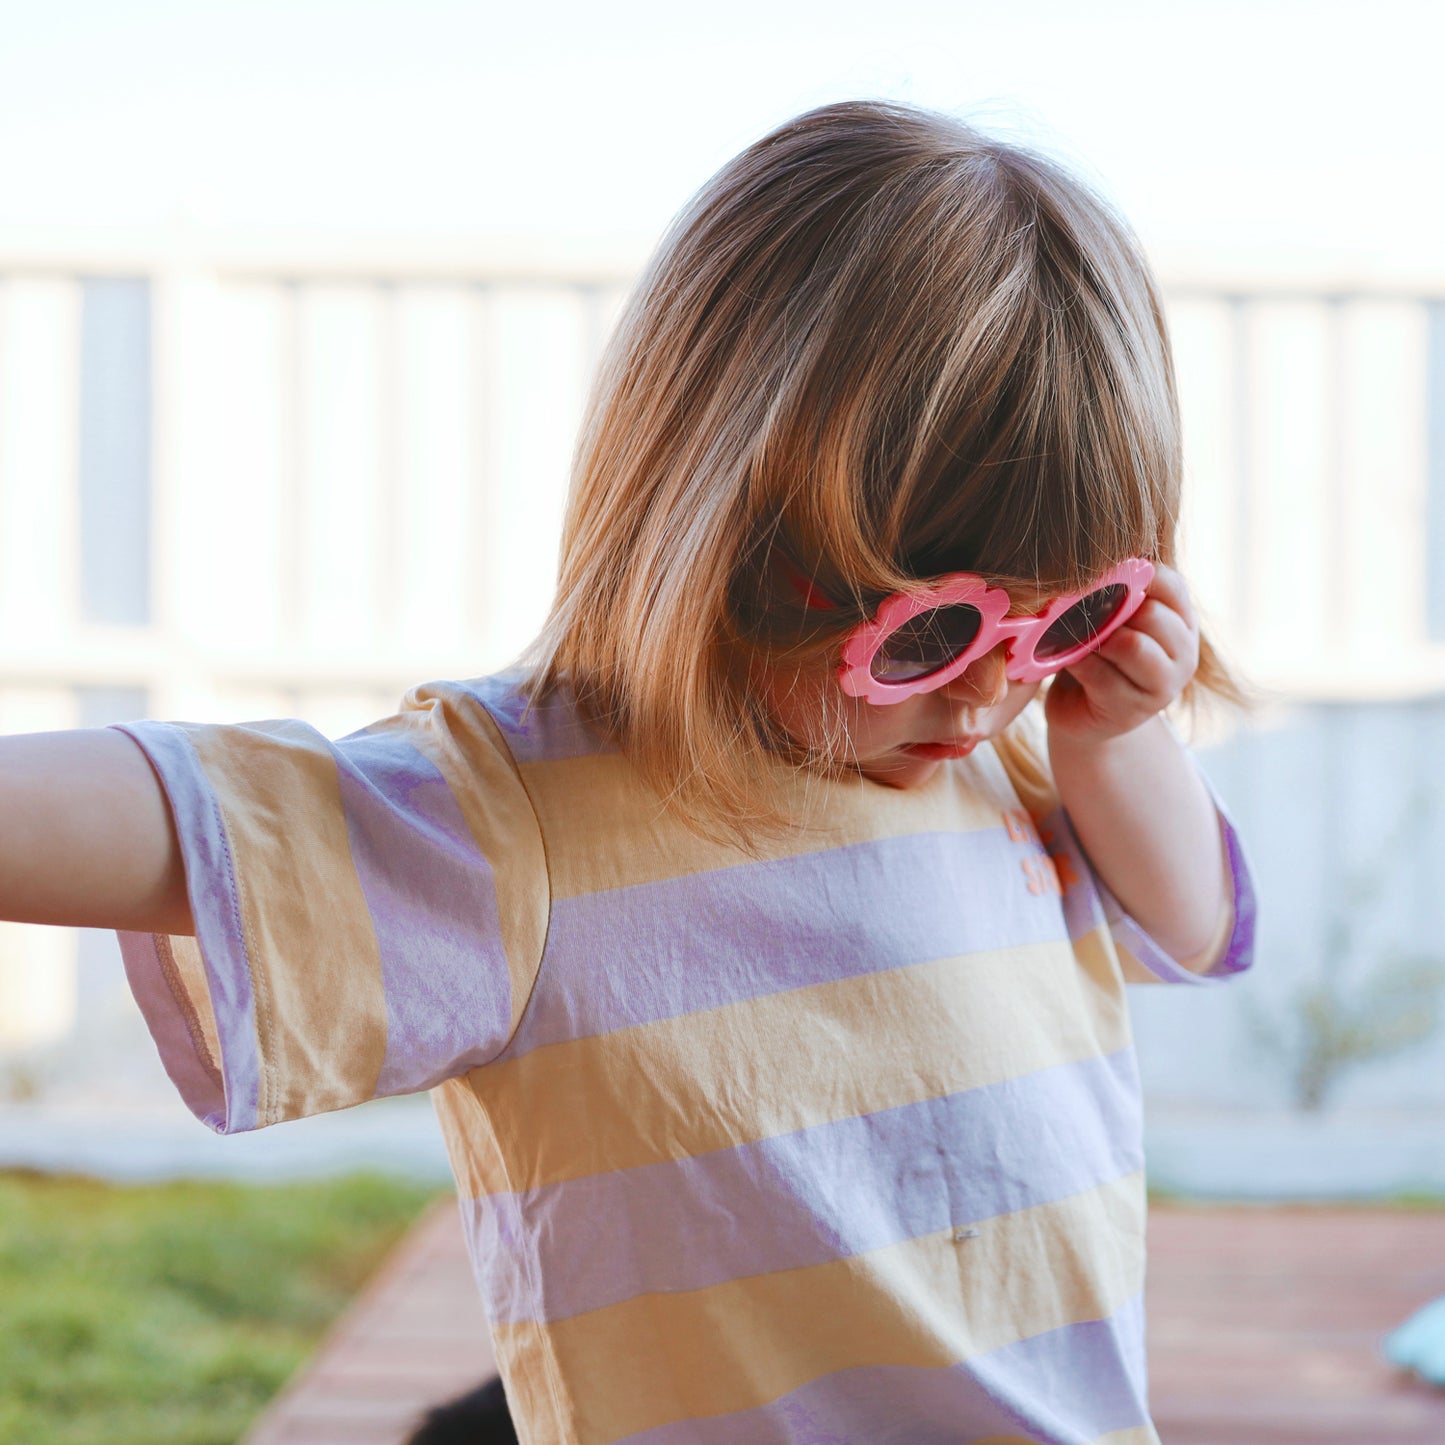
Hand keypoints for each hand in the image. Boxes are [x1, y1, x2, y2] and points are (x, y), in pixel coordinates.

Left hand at [1044, 563, 1198, 744]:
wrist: (1083, 712)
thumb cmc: (1098, 654)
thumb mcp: (1114, 618)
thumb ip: (1119, 593)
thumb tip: (1095, 559)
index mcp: (1183, 623)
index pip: (1171, 583)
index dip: (1136, 573)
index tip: (1104, 575)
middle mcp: (1184, 655)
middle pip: (1152, 614)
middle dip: (1112, 611)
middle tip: (1083, 614)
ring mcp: (1163, 688)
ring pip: (1132, 646)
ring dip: (1097, 639)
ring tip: (1079, 639)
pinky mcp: (1131, 712)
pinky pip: (1101, 675)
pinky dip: (1079, 664)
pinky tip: (1069, 662)